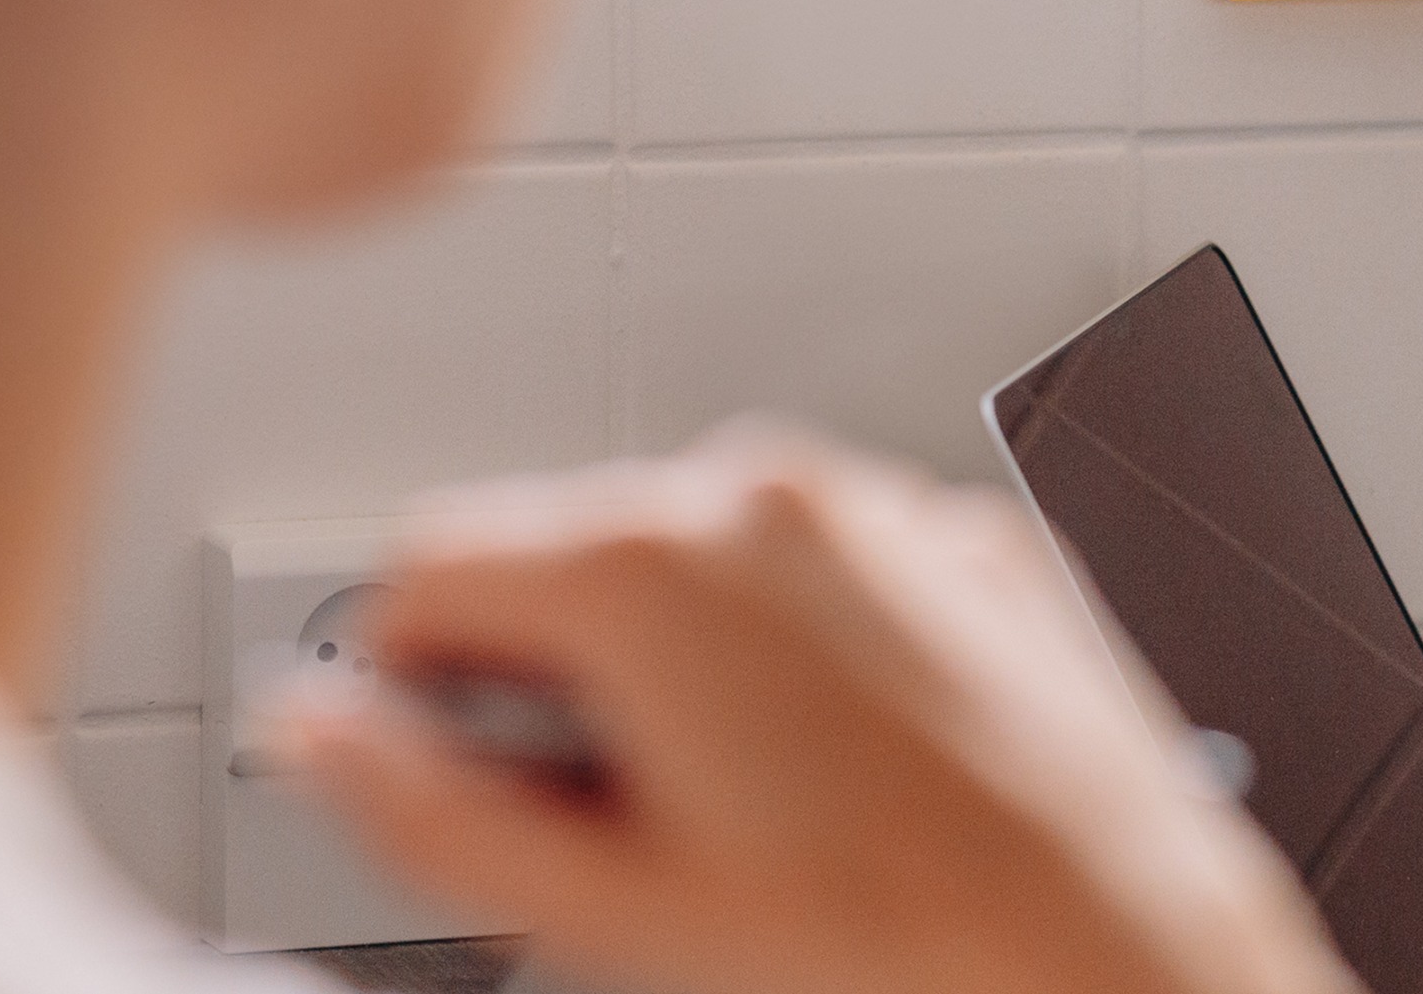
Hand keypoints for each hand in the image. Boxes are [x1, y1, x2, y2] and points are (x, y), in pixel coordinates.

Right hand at [285, 426, 1354, 993]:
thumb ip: (418, 808)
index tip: (450, 752)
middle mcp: (761, 497)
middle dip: (550, 664)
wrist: (1103, 925)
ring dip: (677, 648)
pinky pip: (825, 563)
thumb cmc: (889, 924)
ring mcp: (877, 508)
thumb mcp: (600, 900)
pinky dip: (801, 636)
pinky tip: (838, 752)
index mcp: (646, 561)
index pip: (423, 561)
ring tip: (735, 789)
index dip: (413, 677)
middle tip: (606, 802)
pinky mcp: (964, 537)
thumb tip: (319, 733)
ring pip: (698, 550)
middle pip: (562, 546)